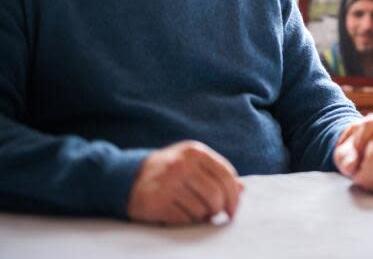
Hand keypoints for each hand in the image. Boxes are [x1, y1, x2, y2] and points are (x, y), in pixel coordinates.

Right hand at [127, 141, 242, 225]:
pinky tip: (180, 213)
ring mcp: (167, 183)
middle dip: (219, 209)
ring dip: (202, 216)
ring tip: (194, 210)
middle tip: (217, 214)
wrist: (129, 178)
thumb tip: (242, 189)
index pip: (225, 175)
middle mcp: (181, 164)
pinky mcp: (157, 202)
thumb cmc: (170, 171)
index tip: (234, 209)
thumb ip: (218, 173)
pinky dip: (187, 221)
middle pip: (216, 195)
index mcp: (194, 151)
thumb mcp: (194, 163)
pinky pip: (184, 219)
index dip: (234, 196)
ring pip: (201, 210)